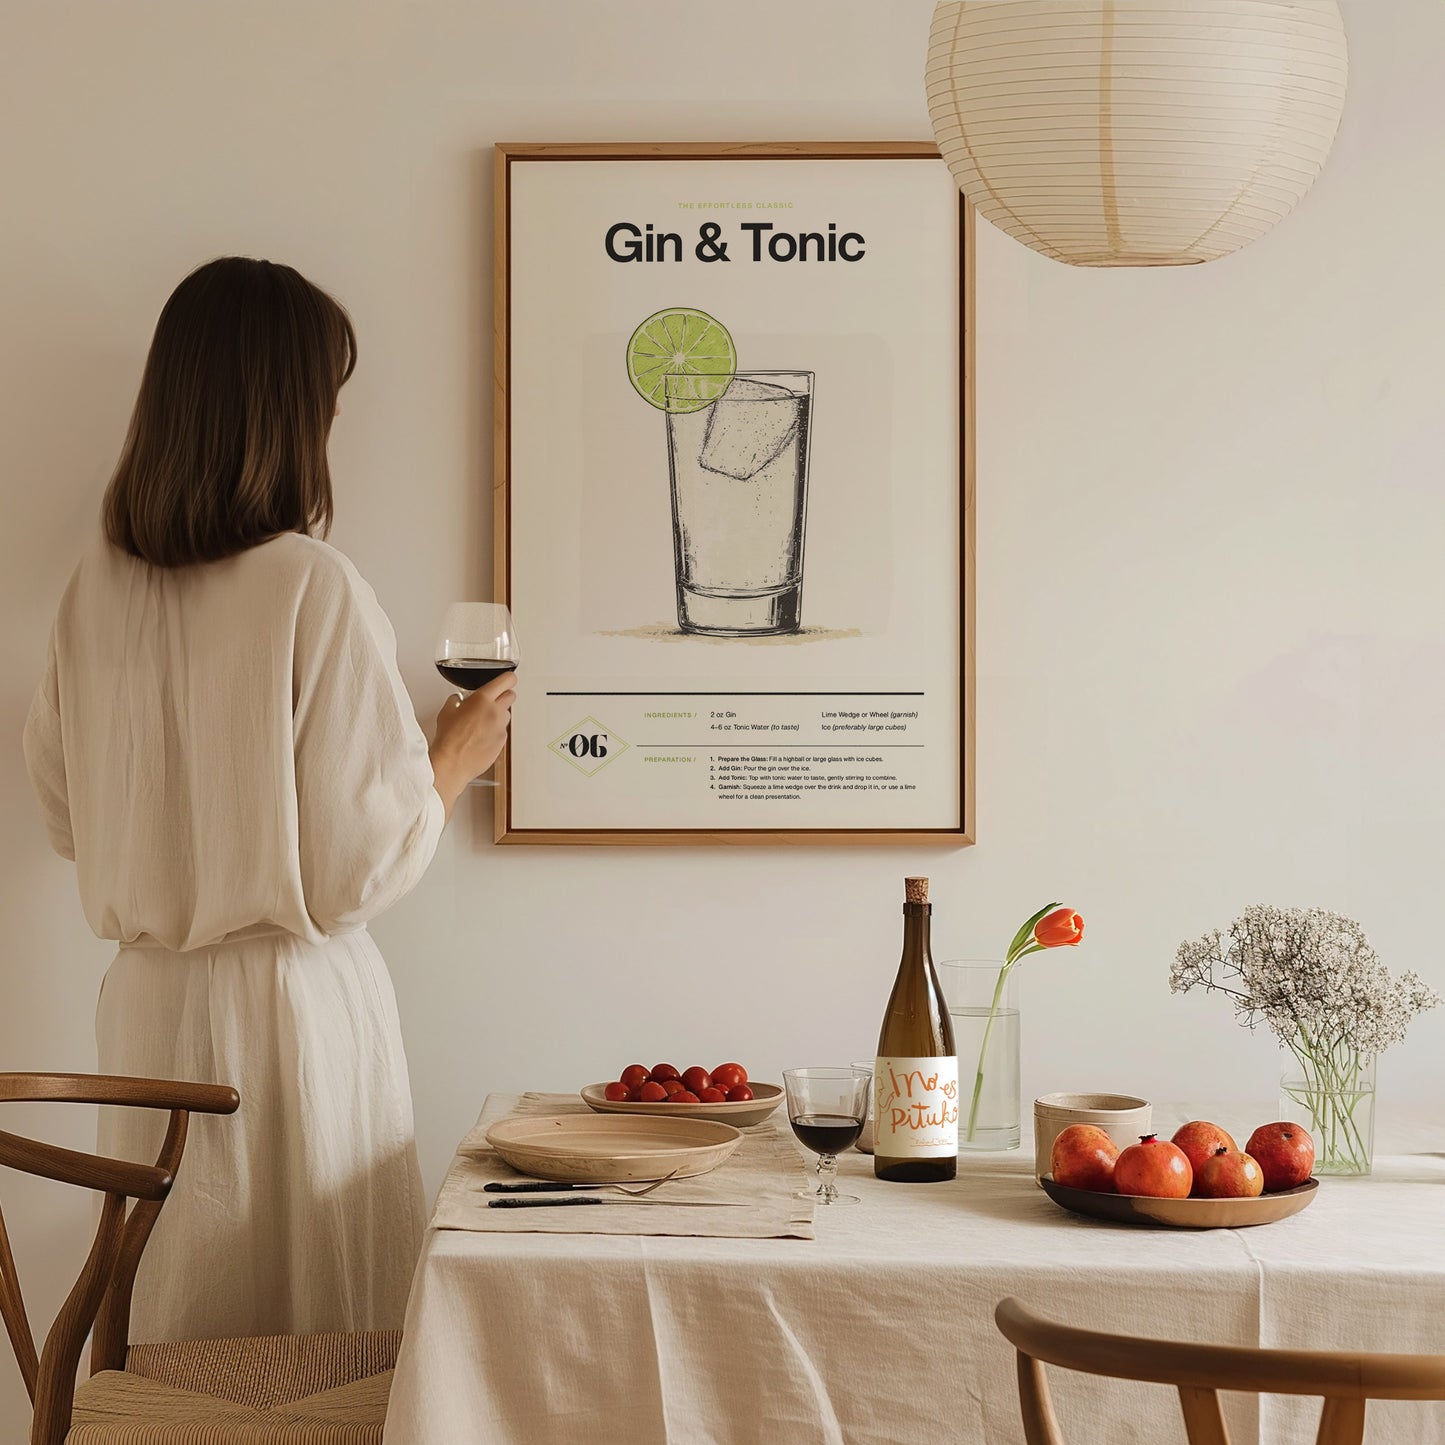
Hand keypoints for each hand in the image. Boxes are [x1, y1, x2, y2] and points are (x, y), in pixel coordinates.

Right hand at [430, 669, 515, 816]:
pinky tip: (481, 737)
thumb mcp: (447, 712)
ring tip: (482, 722)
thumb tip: (458, 700)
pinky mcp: (502, 742)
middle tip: (492, 700)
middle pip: (511, 696)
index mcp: (482, 699)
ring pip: (507, 715)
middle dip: (503, 696)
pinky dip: (495, 731)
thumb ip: (456, 700)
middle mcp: (496, 712)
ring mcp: (500, 728)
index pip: (507, 680)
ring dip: (498, 715)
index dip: (508, 679)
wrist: (452, 763)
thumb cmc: (449, 739)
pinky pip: (502, 731)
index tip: (507, 680)